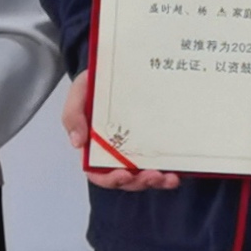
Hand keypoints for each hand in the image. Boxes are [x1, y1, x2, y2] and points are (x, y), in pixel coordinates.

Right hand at [66, 71, 178, 191]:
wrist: (119, 69)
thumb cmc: (96, 84)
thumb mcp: (79, 93)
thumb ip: (73, 115)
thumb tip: (77, 143)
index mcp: (95, 148)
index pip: (98, 173)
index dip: (110, 179)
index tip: (124, 175)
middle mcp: (116, 153)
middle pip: (126, 179)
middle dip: (139, 182)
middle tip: (153, 176)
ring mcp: (136, 150)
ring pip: (145, 175)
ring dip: (157, 181)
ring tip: (170, 178)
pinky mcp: (154, 143)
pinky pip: (161, 163)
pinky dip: (168, 172)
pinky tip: (178, 172)